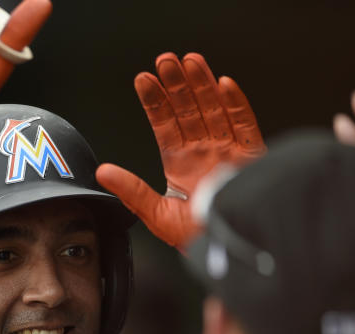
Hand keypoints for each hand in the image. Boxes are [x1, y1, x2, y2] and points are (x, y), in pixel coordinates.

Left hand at [96, 52, 264, 247]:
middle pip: (190, 111)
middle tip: (165, 61)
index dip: (155, 103)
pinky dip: (236, 104)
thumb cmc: (197, 239)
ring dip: (202, 85)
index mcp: (181, 165)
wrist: (229, 252)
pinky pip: (245, 125)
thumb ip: (131, 191)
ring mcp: (228, 153)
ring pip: (214, 110)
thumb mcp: (157, 215)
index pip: (165, 126)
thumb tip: (102, 172)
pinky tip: (222, 84)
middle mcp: (204, 154)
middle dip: (177, 85)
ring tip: (189, 61)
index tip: (143, 80)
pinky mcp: (252, 158)